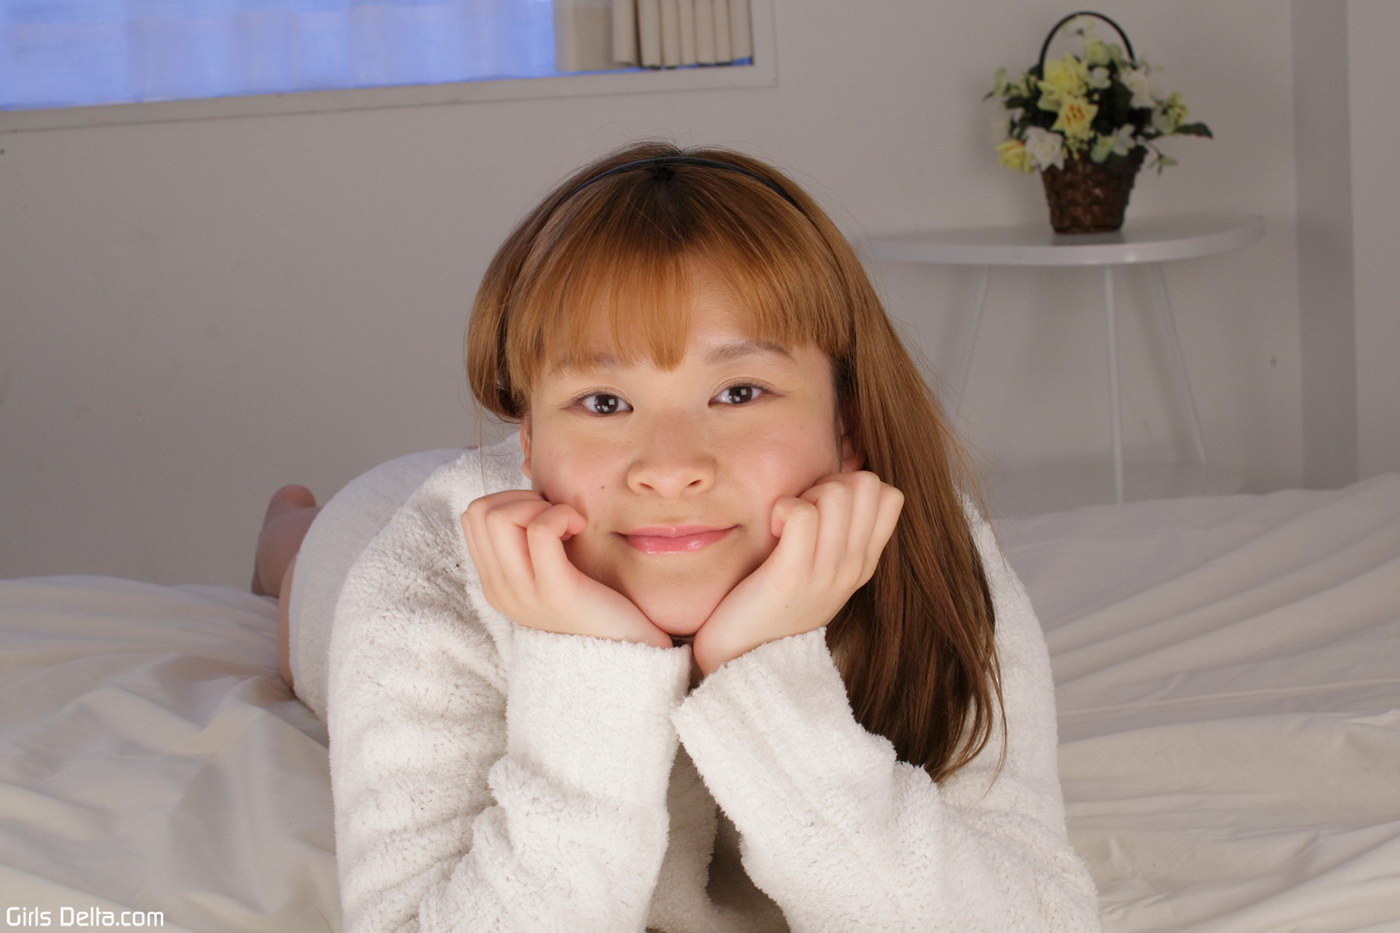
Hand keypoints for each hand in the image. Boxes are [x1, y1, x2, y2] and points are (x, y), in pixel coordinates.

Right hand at [461, 490, 674, 649]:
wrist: (629, 652)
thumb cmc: (597, 603)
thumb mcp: (550, 573)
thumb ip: (529, 543)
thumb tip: (529, 494)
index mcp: (495, 583)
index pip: (472, 517)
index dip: (508, 500)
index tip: (543, 515)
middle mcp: (500, 589)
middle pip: (481, 511)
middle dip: (521, 498)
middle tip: (556, 518)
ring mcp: (523, 593)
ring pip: (503, 516)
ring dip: (540, 505)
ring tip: (568, 524)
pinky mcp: (555, 592)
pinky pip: (541, 530)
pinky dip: (562, 515)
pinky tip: (581, 529)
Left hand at [690, 471, 903, 677]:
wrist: (742, 659)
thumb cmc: (772, 604)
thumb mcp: (821, 571)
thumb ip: (837, 535)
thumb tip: (836, 486)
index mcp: (863, 563)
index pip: (890, 496)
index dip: (853, 485)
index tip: (823, 509)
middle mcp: (853, 567)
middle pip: (866, 484)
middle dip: (829, 484)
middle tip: (802, 514)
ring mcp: (826, 573)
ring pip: (836, 493)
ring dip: (805, 496)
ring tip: (785, 525)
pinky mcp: (791, 576)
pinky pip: (801, 513)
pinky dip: (782, 508)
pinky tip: (771, 530)